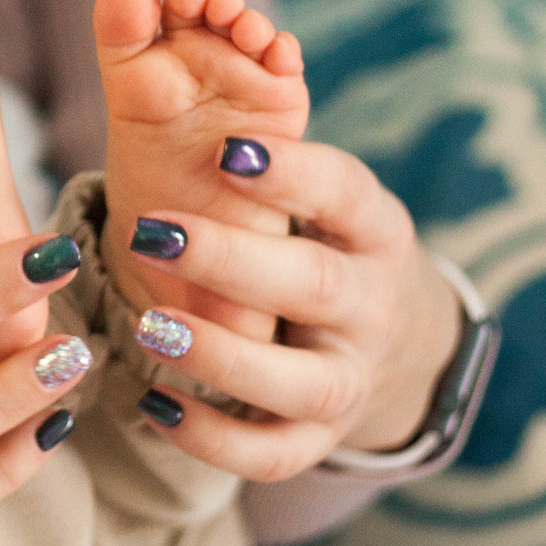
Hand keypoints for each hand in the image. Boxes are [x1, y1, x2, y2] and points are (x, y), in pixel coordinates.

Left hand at [113, 136, 461, 480]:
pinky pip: (272, 454)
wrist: (394, 344)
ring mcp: (352, 378)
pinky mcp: (321, 438)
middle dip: (231, 260)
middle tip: (151, 231)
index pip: (344, 193)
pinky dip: (214, 439)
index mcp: (375, 230)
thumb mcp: (323, 199)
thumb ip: (265, 165)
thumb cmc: (324, 243)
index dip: (291, 173)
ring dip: (222, 356)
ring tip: (151, 324)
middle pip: (315, 285)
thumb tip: (183, 91)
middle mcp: (373, 306)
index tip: (225, 147)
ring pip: (300, 381)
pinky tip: (155, 404)